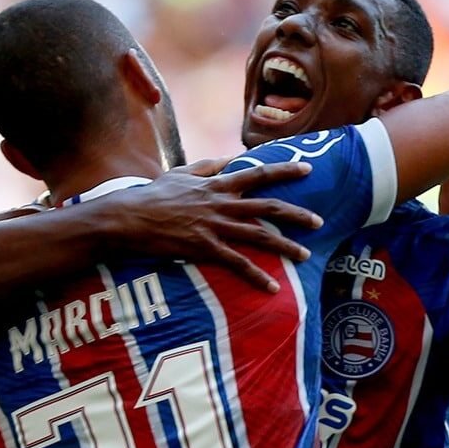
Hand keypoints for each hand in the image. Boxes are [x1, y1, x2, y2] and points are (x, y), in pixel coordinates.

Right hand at [105, 158, 320, 291]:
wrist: (129, 217)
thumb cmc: (153, 195)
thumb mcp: (181, 173)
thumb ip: (209, 166)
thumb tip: (230, 159)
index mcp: (217, 185)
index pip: (258, 174)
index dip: (285, 171)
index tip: (307, 170)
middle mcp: (221, 204)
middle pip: (267, 207)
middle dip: (296, 214)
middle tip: (319, 221)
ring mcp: (214, 227)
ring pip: (258, 236)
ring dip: (285, 247)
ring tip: (305, 256)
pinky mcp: (204, 248)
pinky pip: (236, 264)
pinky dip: (256, 276)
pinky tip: (272, 288)